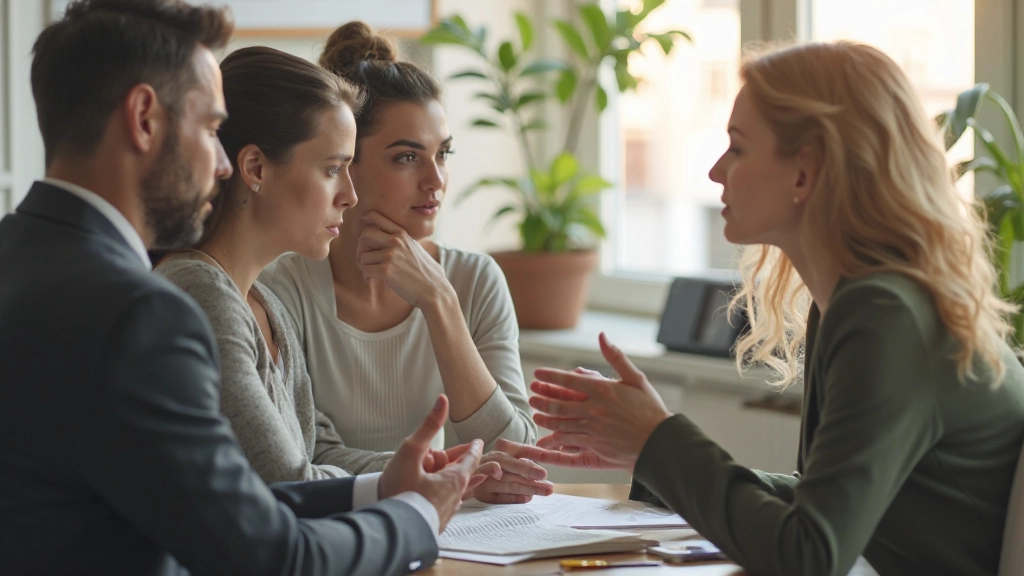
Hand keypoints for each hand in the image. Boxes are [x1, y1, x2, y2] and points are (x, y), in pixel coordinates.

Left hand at [357, 211, 453, 308]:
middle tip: (366, 260)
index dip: (363, 223)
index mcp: (401, 234)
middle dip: (361, 248)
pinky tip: (374, 280)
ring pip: (363, 257)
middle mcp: (395, 241)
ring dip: (364, 267)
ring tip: (372, 273)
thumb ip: (401, 241)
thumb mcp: (415, 248)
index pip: (375, 217)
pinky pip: (365, 271)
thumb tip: (385, 238)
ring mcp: (391, 255)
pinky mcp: (386, 271)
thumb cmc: (426, 273)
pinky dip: (367, 277)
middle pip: (364, 235)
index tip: (361, 233)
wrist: (434, 290)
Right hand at [379, 395, 485, 530]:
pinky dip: (452, 497)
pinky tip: (453, 502)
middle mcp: (455, 497)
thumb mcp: (411, 451)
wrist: (390, 530)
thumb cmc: (399, 489)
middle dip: (464, 463)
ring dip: (463, 481)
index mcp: (454, 479)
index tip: (478, 442)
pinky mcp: (435, 524)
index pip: (470, 459)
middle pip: (463, 475)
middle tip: (471, 454)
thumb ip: (429, 425)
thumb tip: (443, 400)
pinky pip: (448, 506)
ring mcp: (445, 513)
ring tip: (473, 478)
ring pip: (458, 492)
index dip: (474, 449)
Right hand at [468, 439, 554, 503]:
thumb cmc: (494, 471)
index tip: (547, 455)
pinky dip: (513, 498)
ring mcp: (482, 476)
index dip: (533, 452)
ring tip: (545, 490)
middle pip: (509, 463)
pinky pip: (498, 496)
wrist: (464, 478)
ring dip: (527, 486)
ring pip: (508, 481)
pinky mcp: (479, 492)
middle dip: (528, 469)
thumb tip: (544, 475)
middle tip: (545, 475)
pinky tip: (527, 499)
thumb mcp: (509, 462)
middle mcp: (490, 460)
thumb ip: (525, 464)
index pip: (519, 449)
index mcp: (501, 450)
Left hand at [526, 333, 672, 469]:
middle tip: (532, 396)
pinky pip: (569, 440)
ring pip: (560, 424)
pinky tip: (548, 435)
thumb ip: (615, 357)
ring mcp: (593, 429)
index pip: (568, 381)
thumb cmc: (650, 408)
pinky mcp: (595, 445)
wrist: (660, 441)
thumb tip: (602, 336)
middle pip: (558, 404)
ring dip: (545, 419)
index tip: (537, 373)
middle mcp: (595, 409)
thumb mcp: (636, 378)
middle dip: (541, 399)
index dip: (549, 376)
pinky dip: (555, 438)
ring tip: (536, 415)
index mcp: (603, 390)